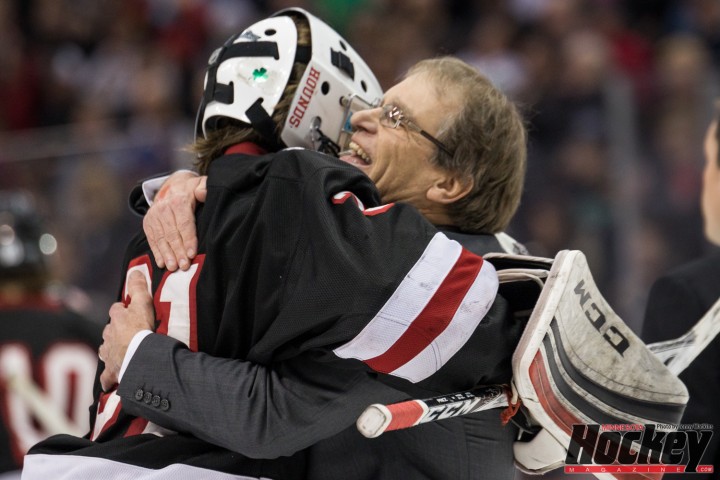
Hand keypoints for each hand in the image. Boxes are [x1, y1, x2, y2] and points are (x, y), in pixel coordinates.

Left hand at [99, 271, 154, 390]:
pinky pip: (107, 375)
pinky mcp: (111, 371)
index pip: (116, 310)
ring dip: (112, 350)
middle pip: (110, 330)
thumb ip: (139, 288)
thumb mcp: (143, 304)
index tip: (131, 312)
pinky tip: (111, 381)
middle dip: (116, 331)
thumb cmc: (142, 329)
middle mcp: (108, 336)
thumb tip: (135, 270)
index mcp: (116, 319)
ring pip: (106, 350)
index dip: (123, 310)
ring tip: (122, 353)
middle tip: (129, 334)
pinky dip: (109, 377)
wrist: (140, 357)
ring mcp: (109, 354)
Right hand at [144, 171, 206, 270]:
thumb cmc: (190, 191)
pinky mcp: (148, 223)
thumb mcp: (199, 185)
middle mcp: (164, 209)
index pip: (184, 223)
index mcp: (179, 201)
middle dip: (178, 251)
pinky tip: (161, 263)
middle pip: (172, 234)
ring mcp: (154, 217)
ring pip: (161, 238)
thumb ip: (204, 188)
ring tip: (172, 268)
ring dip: (167, 255)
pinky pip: (152, 240)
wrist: (171, 187)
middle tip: (184, 266)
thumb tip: (203, 193)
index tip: (192, 253)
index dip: (188, 239)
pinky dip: (156, 252)